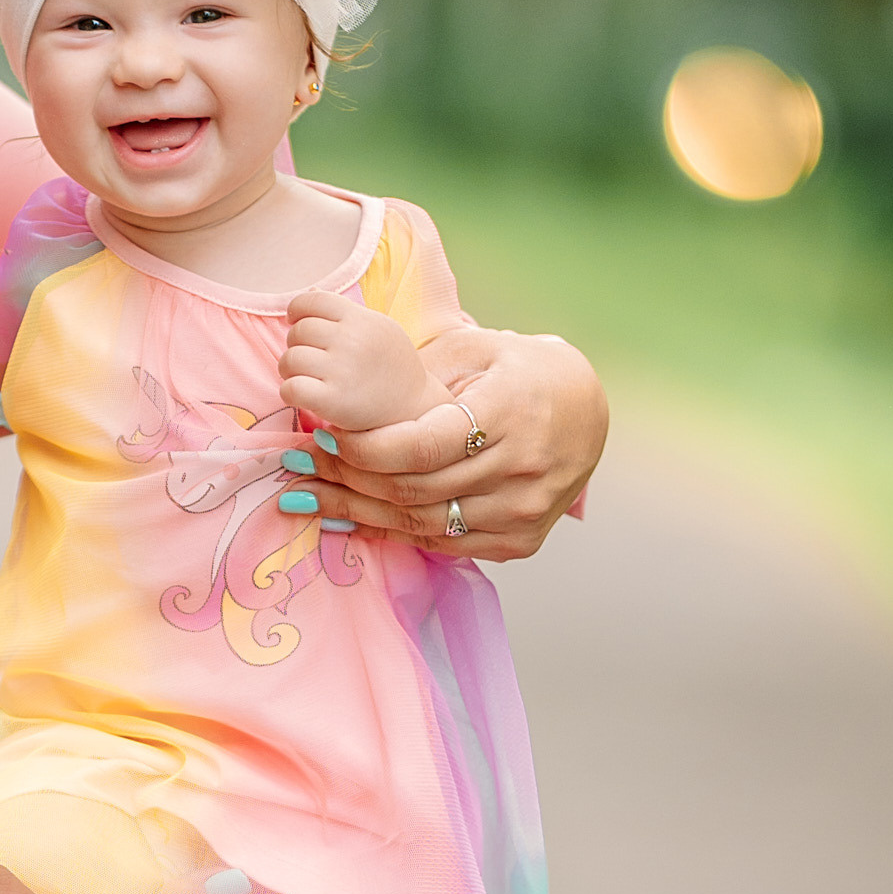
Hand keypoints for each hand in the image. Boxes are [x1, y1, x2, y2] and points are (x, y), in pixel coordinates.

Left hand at [268, 327, 608, 561]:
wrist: (593, 412)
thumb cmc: (524, 371)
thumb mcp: (480, 348)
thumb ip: (421, 371)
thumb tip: (349, 400)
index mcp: (511, 413)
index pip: (421, 446)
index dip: (363, 447)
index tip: (319, 434)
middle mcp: (521, 469)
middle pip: (414, 488)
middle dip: (346, 477)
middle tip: (299, 463)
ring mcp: (523, 512)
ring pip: (423, 523)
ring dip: (358, 511)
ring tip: (308, 496)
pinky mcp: (521, 541)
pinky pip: (445, 544)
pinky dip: (395, 532)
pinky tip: (352, 518)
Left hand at [277, 292, 426, 435]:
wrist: (413, 405)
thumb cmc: (391, 365)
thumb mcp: (377, 328)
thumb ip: (343, 312)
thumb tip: (309, 292)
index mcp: (360, 319)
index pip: (312, 300)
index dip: (297, 310)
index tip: (296, 322)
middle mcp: (351, 341)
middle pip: (298, 332)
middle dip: (295, 344)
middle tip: (307, 358)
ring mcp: (342, 371)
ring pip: (290, 359)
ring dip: (288, 369)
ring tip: (303, 376)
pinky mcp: (334, 401)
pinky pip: (291, 388)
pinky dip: (289, 392)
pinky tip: (301, 394)